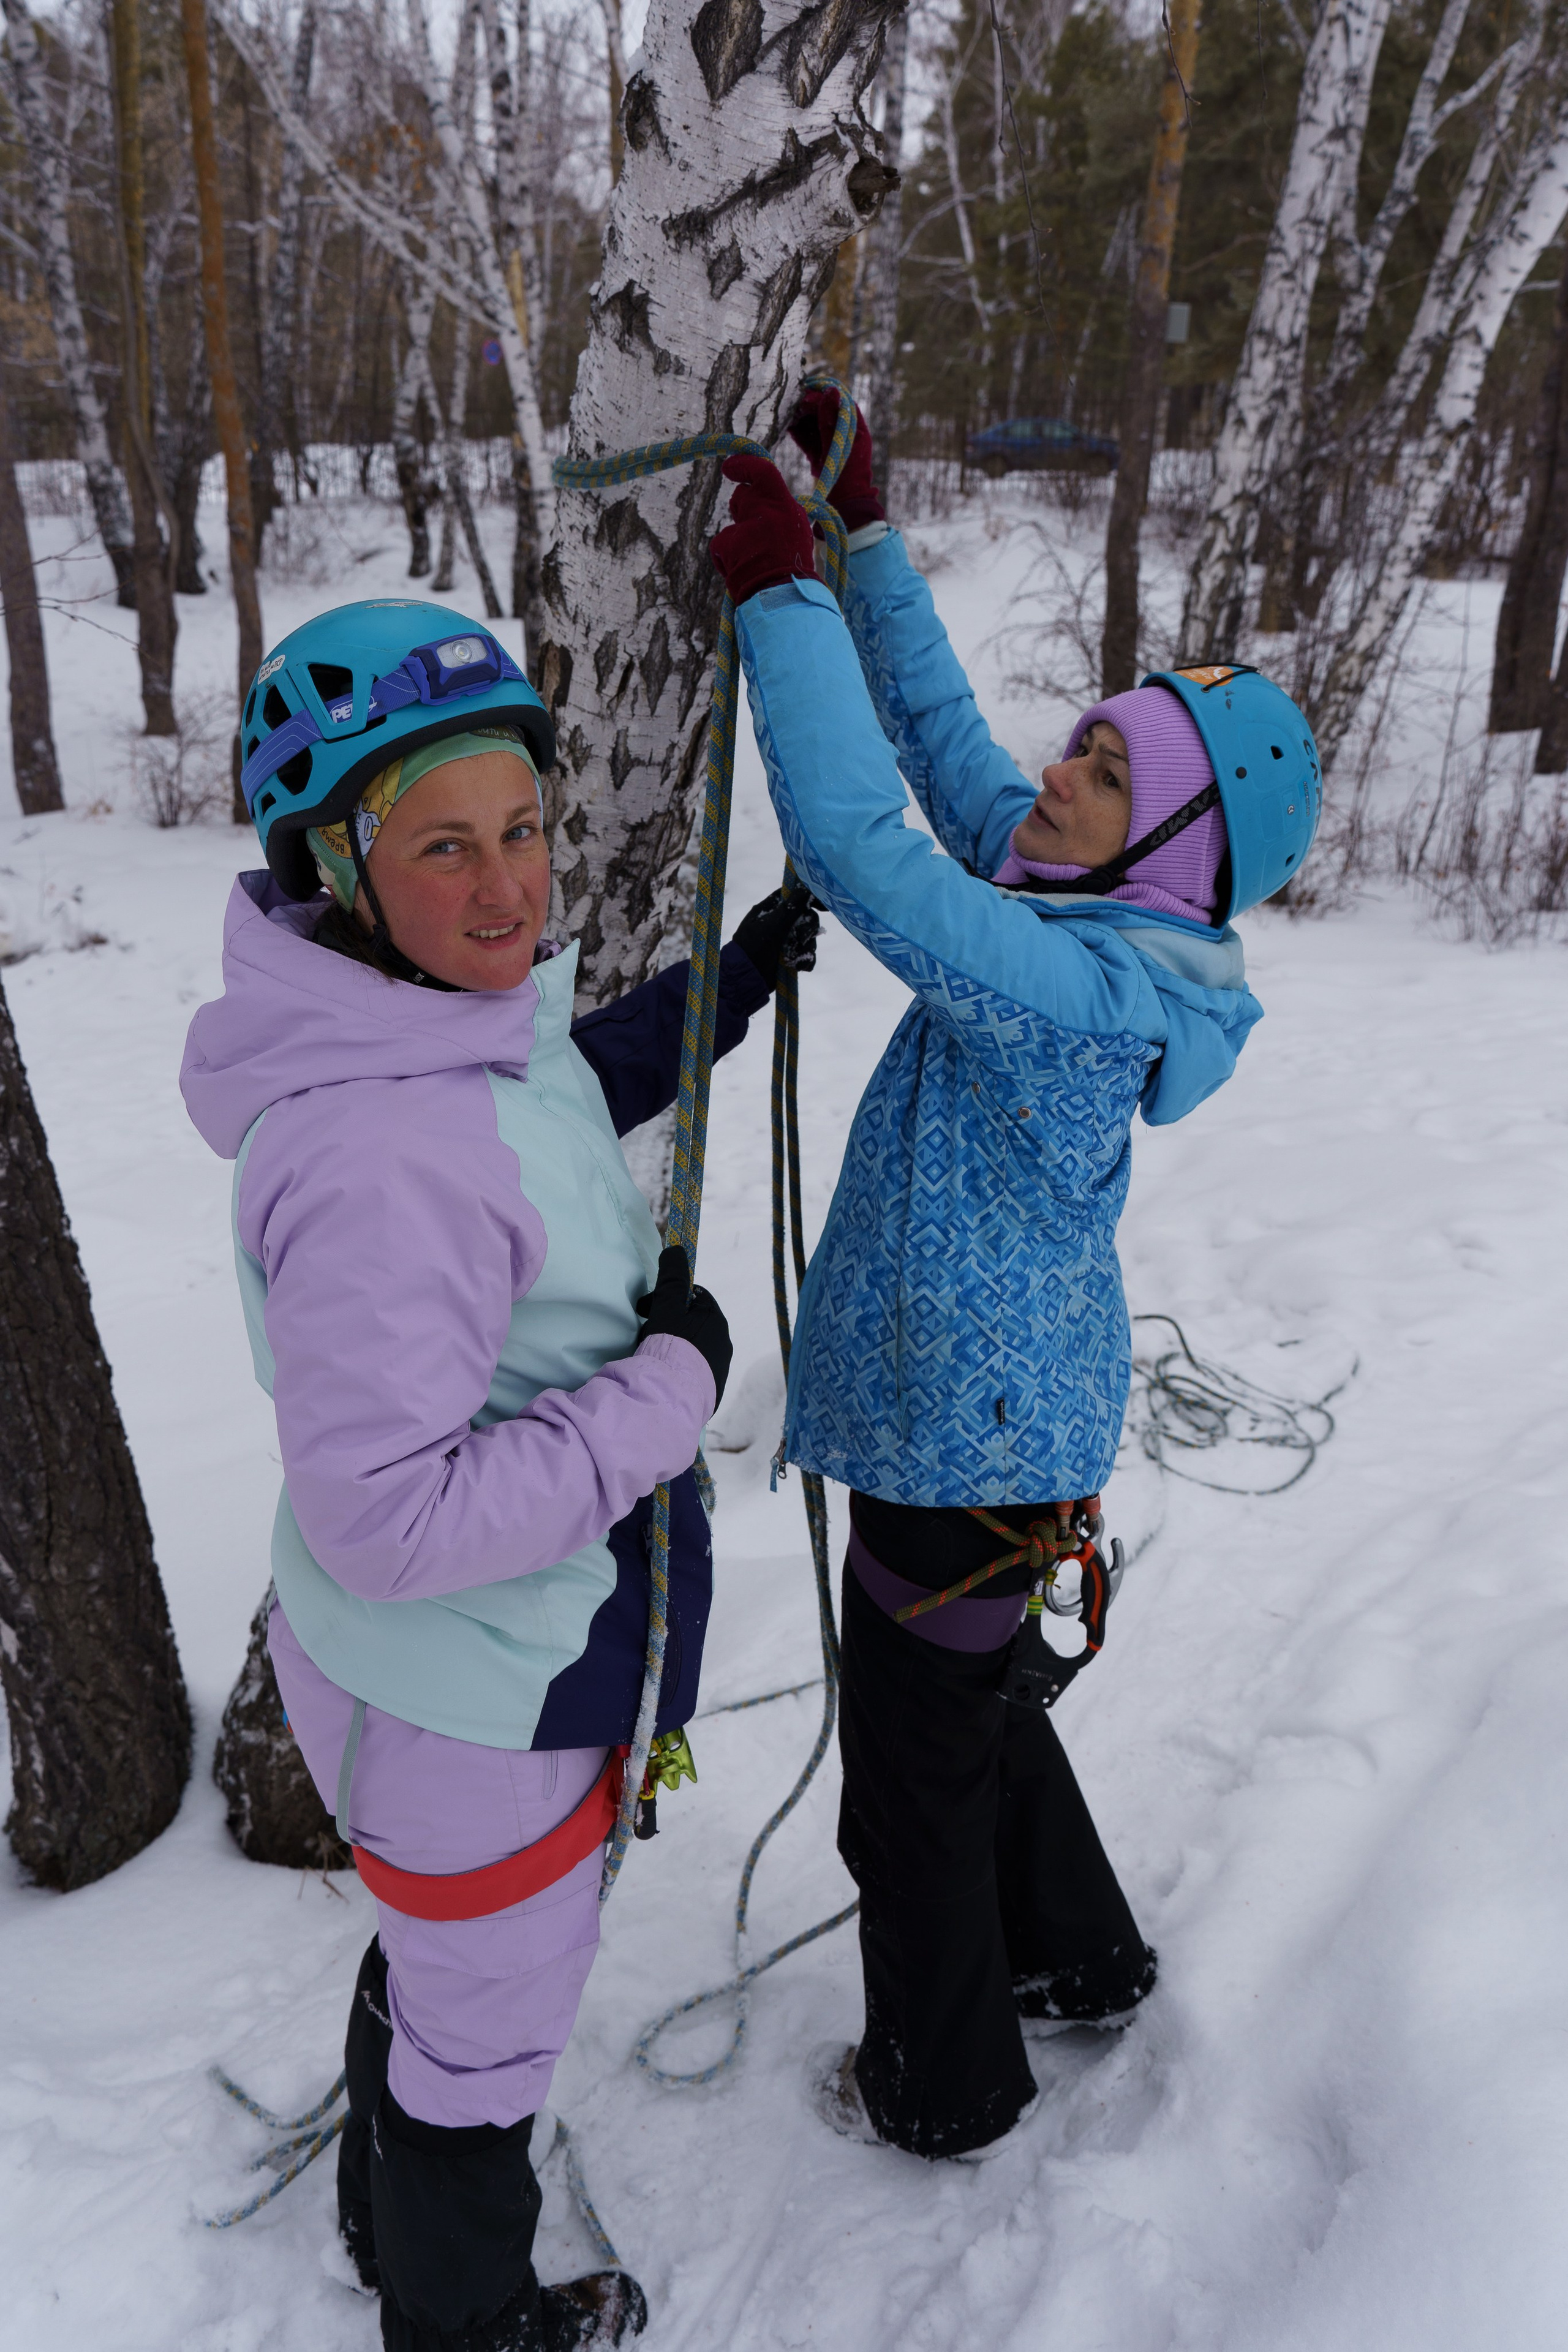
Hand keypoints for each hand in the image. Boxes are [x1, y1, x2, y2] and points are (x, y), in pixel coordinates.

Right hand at [636, 1244, 732, 1409]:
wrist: (673, 1396)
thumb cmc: (671, 1346)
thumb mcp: (667, 1306)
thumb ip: (672, 1277)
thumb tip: (676, 1249)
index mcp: (715, 1319)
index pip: (694, 1296)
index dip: (669, 1296)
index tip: (647, 1307)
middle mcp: (723, 1343)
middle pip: (693, 1323)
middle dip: (669, 1322)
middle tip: (645, 1331)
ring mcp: (718, 1368)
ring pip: (693, 1347)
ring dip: (674, 1345)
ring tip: (651, 1353)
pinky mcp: (711, 1390)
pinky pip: (693, 1370)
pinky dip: (678, 1365)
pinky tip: (662, 1372)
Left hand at [709, 455, 814, 606]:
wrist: (783, 598)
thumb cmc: (790, 571)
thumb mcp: (795, 535)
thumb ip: (779, 516)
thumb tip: (757, 504)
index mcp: (787, 508)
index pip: (764, 472)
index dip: (745, 465)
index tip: (730, 466)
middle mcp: (768, 512)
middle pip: (743, 496)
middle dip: (742, 508)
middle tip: (752, 534)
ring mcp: (747, 527)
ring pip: (733, 523)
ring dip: (737, 537)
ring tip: (752, 559)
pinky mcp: (729, 542)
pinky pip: (720, 545)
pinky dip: (725, 558)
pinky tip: (738, 571)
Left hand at [731, 884, 822, 988]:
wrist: (747, 979)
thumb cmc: (755, 947)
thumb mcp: (773, 924)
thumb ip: (792, 906)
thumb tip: (807, 887)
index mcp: (771, 909)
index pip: (793, 895)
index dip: (809, 898)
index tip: (823, 905)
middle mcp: (779, 922)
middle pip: (806, 917)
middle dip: (807, 930)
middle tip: (801, 939)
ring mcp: (786, 940)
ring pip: (809, 938)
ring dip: (805, 949)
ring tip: (792, 958)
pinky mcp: (790, 956)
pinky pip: (807, 954)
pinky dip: (804, 960)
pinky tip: (797, 966)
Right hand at [788, 389, 884, 531]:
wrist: (843, 509)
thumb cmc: (846, 479)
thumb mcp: (837, 447)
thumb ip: (831, 421)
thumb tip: (830, 390)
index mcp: (856, 430)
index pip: (842, 401)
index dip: (825, 393)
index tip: (808, 389)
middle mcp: (845, 434)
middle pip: (826, 411)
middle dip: (809, 406)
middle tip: (793, 404)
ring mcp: (832, 444)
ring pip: (815, 423)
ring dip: (801, 418)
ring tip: (787, 414)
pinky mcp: (821, 454)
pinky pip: (809, 438)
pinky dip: (798, 432)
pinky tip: (786, 426)